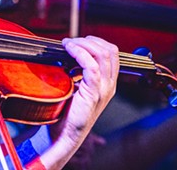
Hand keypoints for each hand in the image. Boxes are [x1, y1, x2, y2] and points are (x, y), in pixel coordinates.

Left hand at [42, 36, 118, 168]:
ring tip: (68, 44)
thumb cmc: (67, 112)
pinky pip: (90, 66)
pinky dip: (79, 53)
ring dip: (83, 44)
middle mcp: (109, 85)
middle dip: (89, 40)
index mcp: (108, 83)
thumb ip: (79, 71)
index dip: (96, 42)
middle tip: (71, 42)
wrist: (64, 135)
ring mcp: (103, 89)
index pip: (112, 53)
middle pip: (110, 50)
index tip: (78, 40)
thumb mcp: (77, 87)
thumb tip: (70, 51)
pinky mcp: (93, 93)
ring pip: (102, 54)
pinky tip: (68, 51)